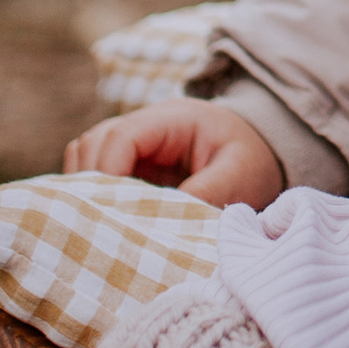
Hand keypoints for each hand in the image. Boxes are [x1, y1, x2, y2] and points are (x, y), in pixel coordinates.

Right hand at [65, 102, 286, 207]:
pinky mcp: (131, 168)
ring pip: (85, 159)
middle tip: (100, 227)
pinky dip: (95, 199)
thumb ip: (204, 194)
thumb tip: (164, 226)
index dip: (106, 172)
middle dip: (90, 186)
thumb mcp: (239, 176)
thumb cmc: (252, 159)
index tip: (111, 212)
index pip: (120, 136)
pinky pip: (96, 178)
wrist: (263, 153)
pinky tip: (107, 227)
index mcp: (172, 119)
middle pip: (92, 145)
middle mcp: (144, 127)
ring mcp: (134, 146)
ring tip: (101, 228)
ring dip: (87, 193)